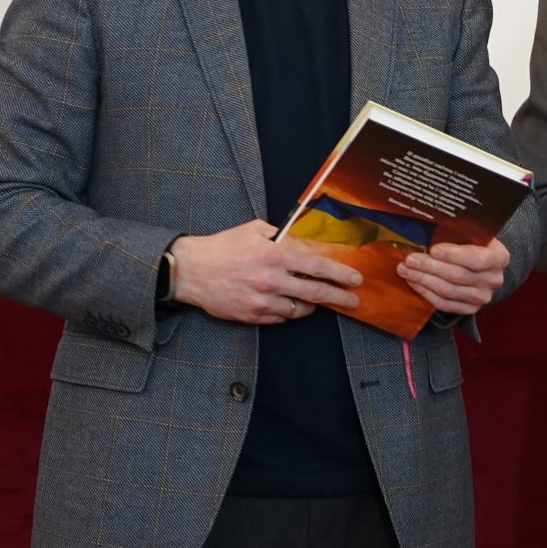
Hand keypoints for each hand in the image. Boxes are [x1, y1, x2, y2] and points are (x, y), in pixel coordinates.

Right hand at [166, 219, 361, 324]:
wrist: (191, 271)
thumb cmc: (222, 247)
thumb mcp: (254, 230)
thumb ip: (281, 235)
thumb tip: (304, 241)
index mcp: (274, 255)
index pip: (317, 266)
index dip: (340, 273)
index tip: (355, 278)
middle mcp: (271, 280)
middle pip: (316, 292)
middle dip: (339, 297)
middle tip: (353, 300)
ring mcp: (262, 301)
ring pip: (300, 309)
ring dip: (313, 305)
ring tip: (319, 301)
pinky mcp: (253, 316)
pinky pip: (281, 317)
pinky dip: (289, 311)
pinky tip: (292, 304)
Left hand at [399, 238, 508, 316]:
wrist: (483, 265)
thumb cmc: (473, 243)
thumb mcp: (472, 232)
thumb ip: (457, 230)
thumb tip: (429, 222)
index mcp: (499, 257)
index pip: (477, 259)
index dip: (454, 255)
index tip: (433, 249)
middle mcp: (493, 279)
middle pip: (458, 276)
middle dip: (430, 267)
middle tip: (409, 259)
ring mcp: (482, 297)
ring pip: (448, 291)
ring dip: (423, 280)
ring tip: (405, 270)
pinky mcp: (469, 308)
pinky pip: (444, 304)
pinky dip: (425, 293)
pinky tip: (413, 282)